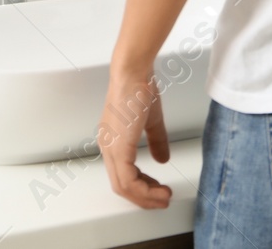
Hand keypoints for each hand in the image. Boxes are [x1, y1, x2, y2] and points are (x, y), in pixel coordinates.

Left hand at [98, 64, 171, 208]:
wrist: (133, 72)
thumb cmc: (139, 87)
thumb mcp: (151, 120)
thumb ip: (156, 141)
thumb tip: (163, 159)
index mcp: (112, 141)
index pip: (122, 174)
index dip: (141, 186)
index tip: (157, 189)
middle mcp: (107, 147)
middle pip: (121, 185)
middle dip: (144, 197)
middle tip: (162, 200)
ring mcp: (111, 148)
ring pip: (124, 187)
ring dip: (146, 197)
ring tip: (164, 197)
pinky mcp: (119, 148)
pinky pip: (128, 181)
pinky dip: (144, 190)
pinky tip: (159, 189)